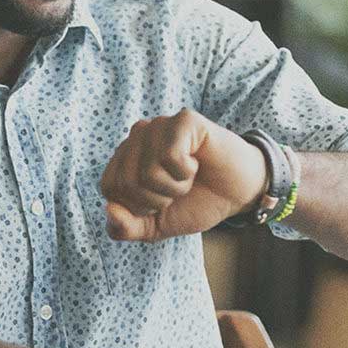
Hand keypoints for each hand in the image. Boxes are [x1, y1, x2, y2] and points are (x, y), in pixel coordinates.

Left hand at [100, 108, 267, 241]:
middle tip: (178, 190)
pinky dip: (186, 172)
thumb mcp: (155, 226)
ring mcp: (160, 124)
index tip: (161, 202)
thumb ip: (124, 227)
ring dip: (174, 187)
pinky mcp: (184, 120)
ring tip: (188, 177)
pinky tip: (196, 163)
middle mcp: (138, 136)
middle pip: (126, 181)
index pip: (110, 188)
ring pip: (147, 171)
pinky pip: (170, 156)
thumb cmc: (195, 203)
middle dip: (156, 199)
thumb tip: (109, 210)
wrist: (238, 194)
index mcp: (125, 158)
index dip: (138, 206)